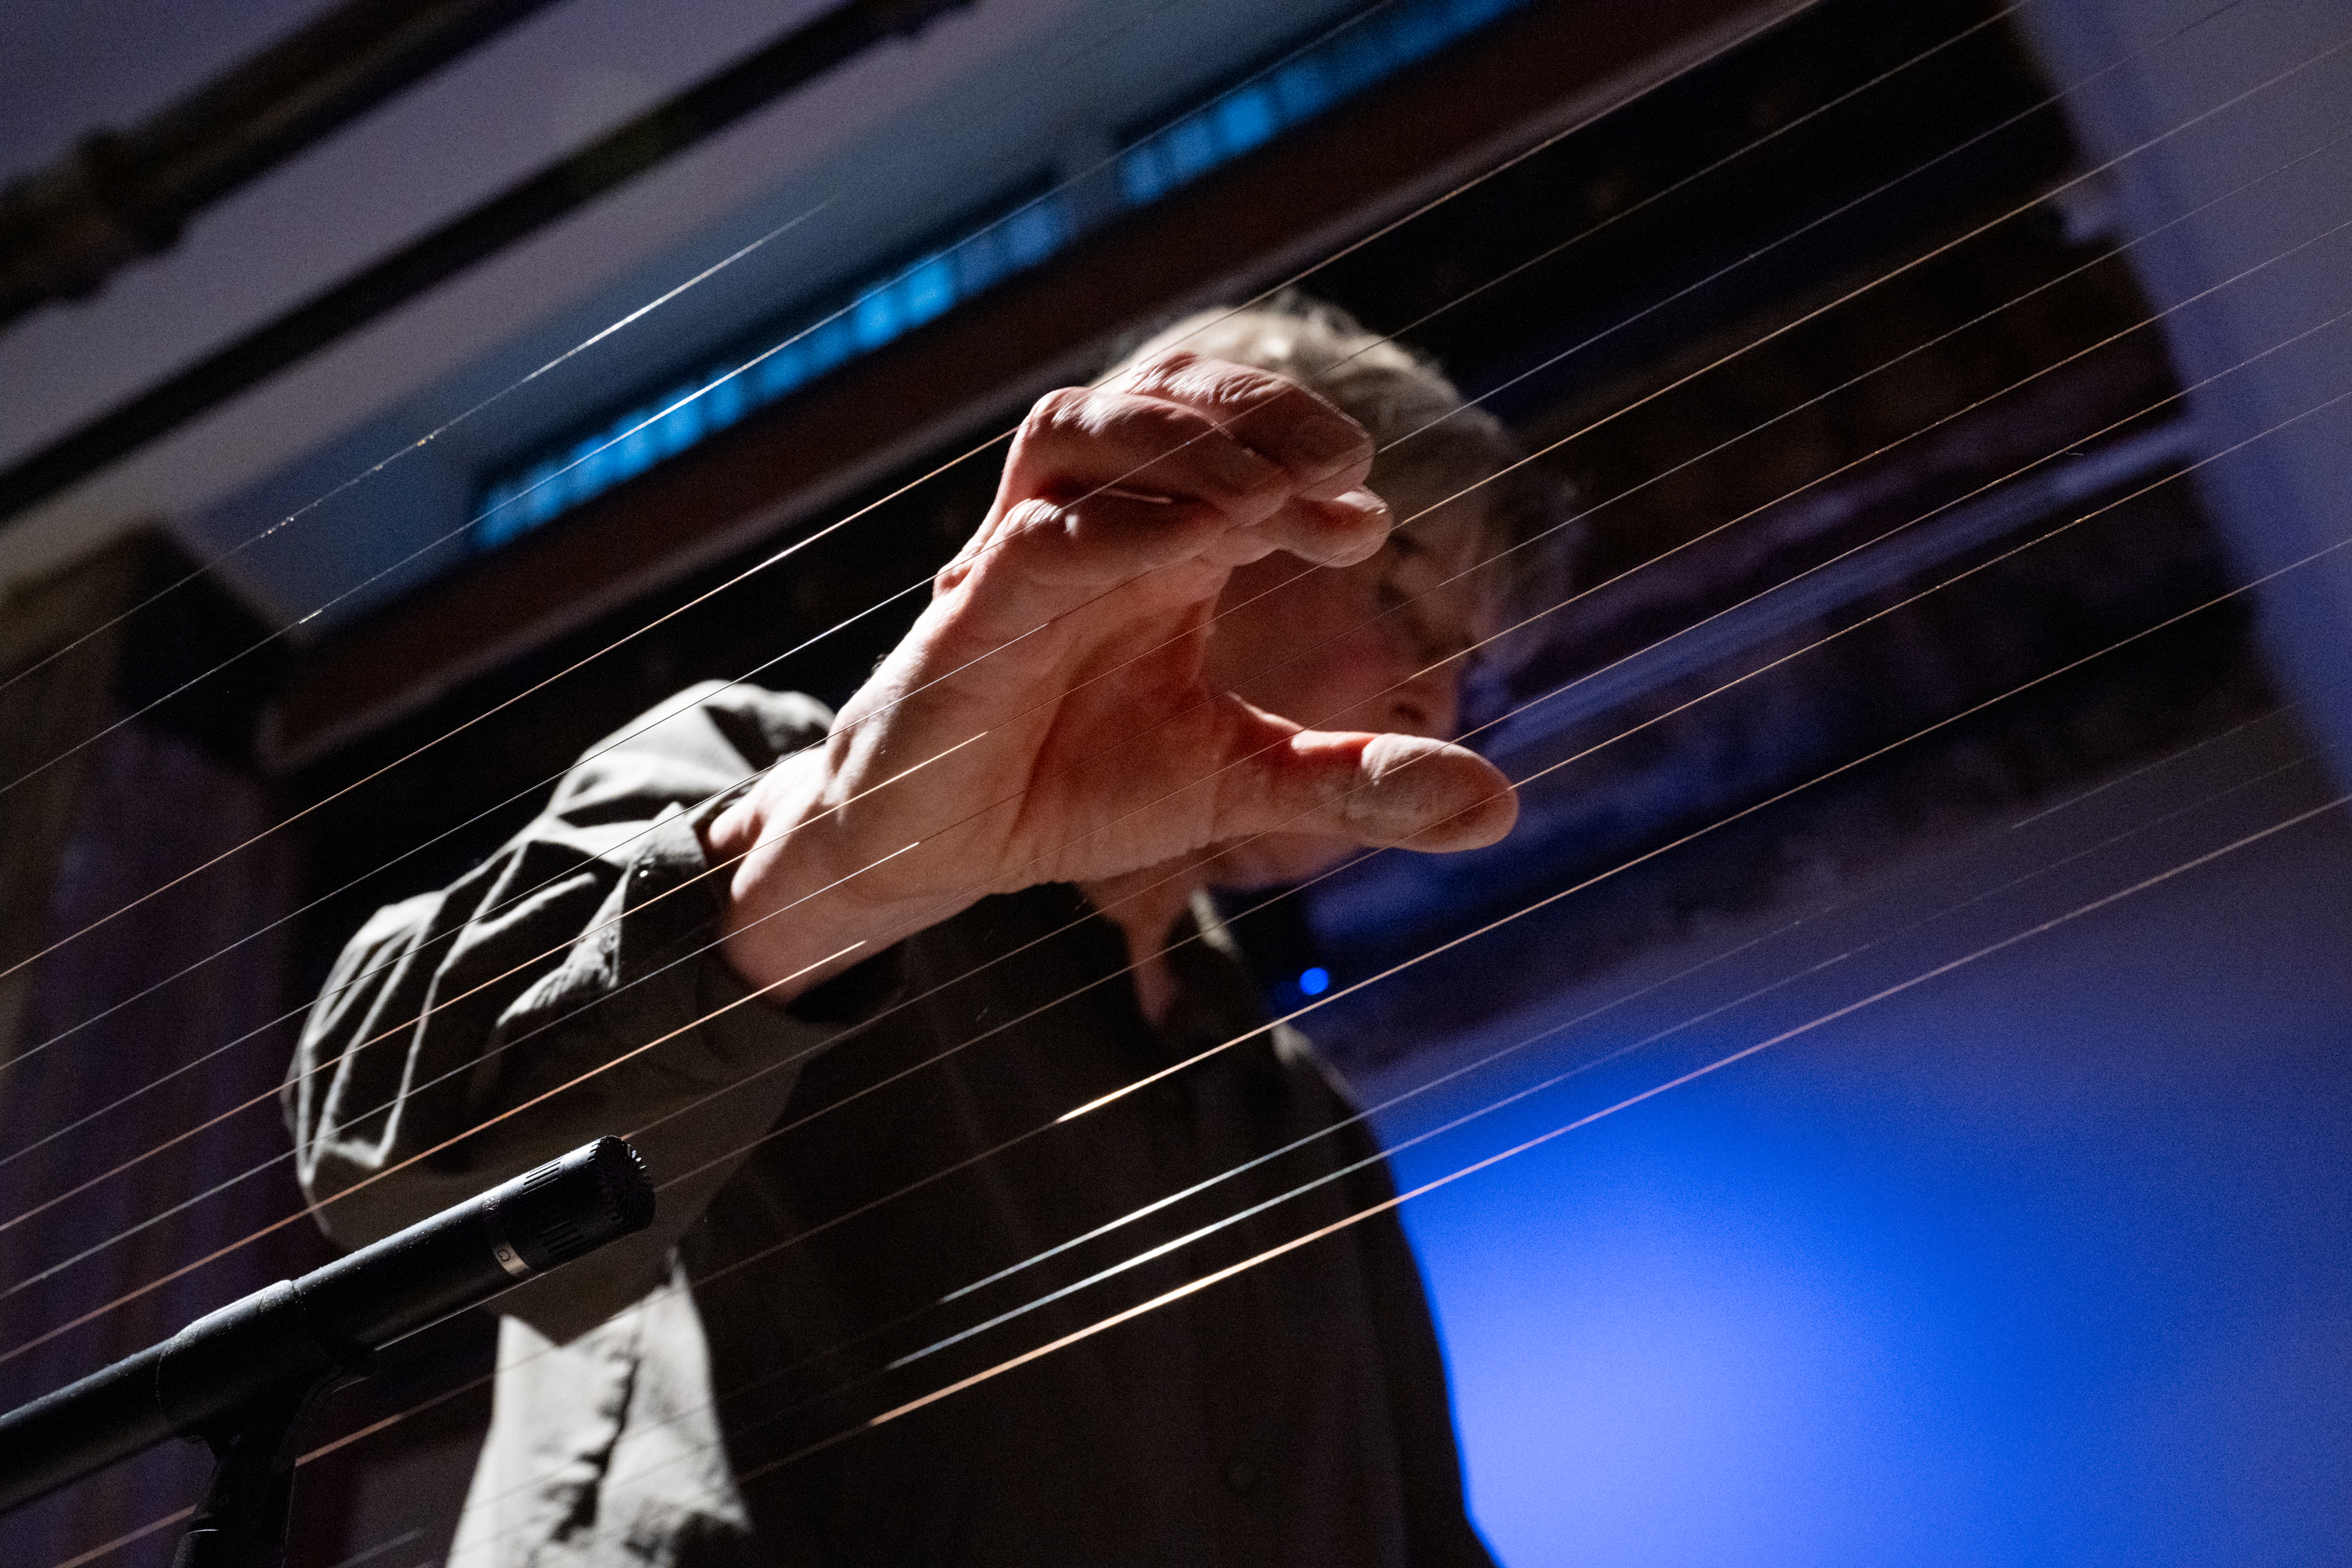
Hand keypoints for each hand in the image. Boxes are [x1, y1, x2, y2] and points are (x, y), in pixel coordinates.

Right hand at [703, 352, 1516, 997]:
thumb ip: (1356, 782)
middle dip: (1256, 412)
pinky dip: (1110, 527)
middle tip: (1340, 467)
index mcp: (1161, 547)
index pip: (1235, 448)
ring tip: (1267, 496)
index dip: (1306, 462)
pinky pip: (1030, 537)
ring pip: (1078, 430)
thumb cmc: (1079, 785)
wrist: (943, 849)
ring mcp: (1021, 561)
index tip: (1371, 529)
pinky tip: (1186, 548)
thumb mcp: (1241, 785)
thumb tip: (1501, 804)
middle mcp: (1094, 529)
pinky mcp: (965, 617)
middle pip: (1163, 400)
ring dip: (1177, 442)